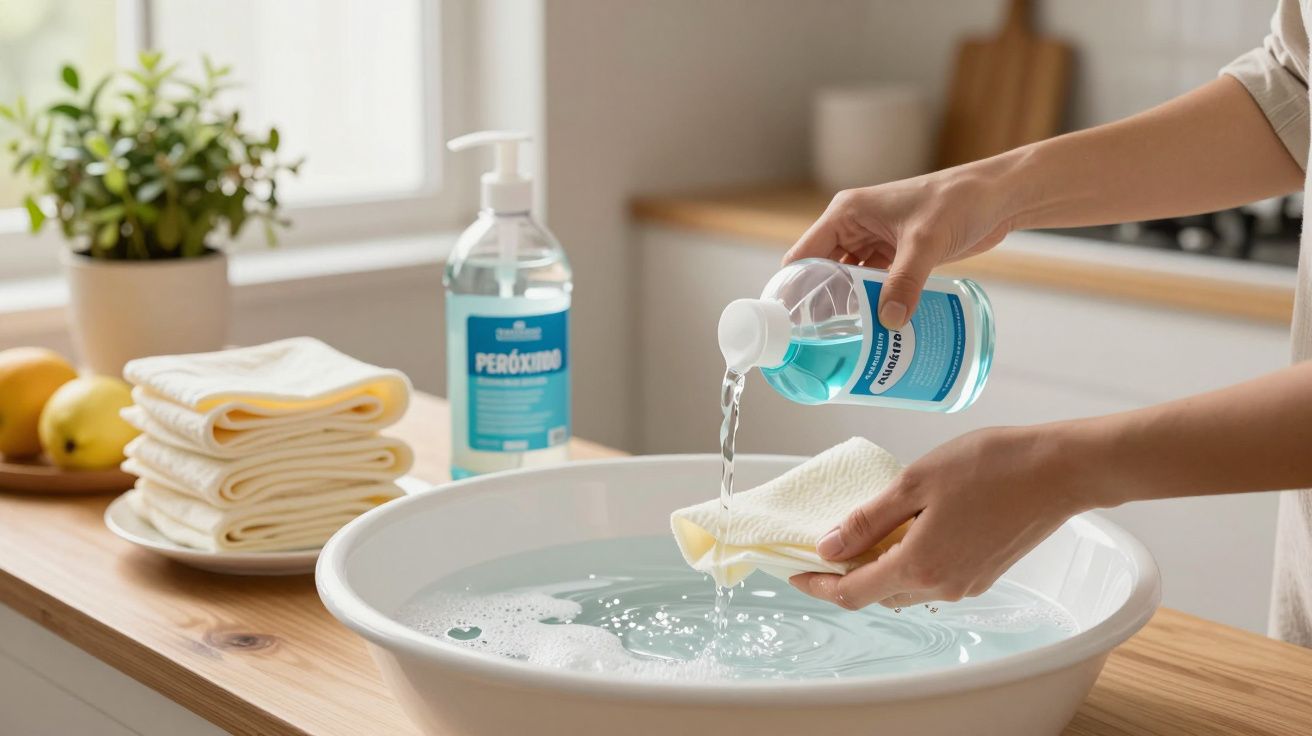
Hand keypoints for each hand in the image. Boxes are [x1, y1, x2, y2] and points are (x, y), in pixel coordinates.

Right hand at [784, 170, 1014, 327]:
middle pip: (823, 273)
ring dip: (849, 307)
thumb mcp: (926, 241)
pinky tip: (873, 329)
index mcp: (847, 214)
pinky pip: (874, 285)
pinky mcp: (895, 256)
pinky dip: (873, 304)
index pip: (804, 255)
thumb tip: (890, 322)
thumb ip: (905, 281)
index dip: (794, 288)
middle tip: (820, 341)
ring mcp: (874, 243)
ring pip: (849, 282)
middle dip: (822, 304)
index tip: (792, 322)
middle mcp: (854, 227)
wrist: (997, 196)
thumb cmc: (958, 201)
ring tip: (844, 341)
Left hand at [789, 425, 1100, 609]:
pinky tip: (908, 530)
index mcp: (918, 565)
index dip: (817, 585)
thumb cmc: (991, 467)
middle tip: (826, 545)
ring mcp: (966, 584)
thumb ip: (868, 520)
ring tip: (864, 533)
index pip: (851, 592)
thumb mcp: (915, 483)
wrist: (1059, 471)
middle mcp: (941, 586)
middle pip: (877, 594)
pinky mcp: (984, 574)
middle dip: (846, 575)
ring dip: (879, 568)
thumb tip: (828, 546)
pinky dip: (910, 562)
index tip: (794, 572)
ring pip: (906, 587)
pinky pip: (933, 577)